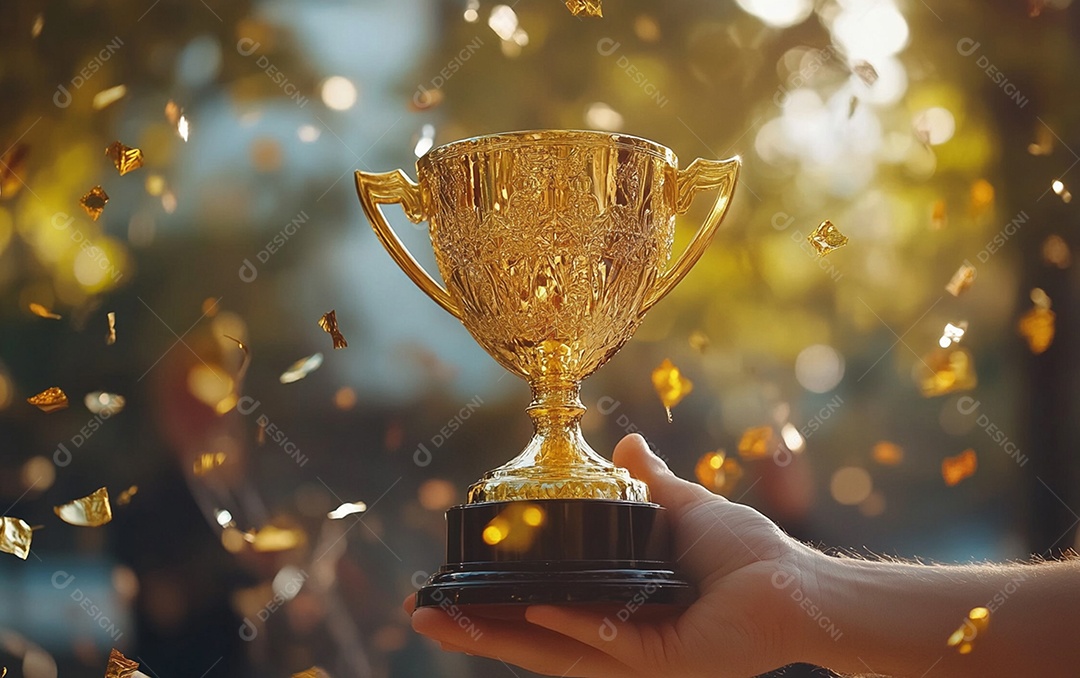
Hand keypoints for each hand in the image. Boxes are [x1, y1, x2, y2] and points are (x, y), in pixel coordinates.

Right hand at [405, 433, 815, 676]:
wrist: (796, 584)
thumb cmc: (744, 555)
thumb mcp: (682, 510)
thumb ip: (647, 485)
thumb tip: (625, 442)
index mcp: (611, 610)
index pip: (540, 611)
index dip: (493, 602)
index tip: (450, 584)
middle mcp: (614, 640)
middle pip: (531, 637)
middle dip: (474, 627)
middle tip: (421, 614)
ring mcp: (635, 657)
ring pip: (553, 651)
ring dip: (498, 635)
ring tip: (446, 621)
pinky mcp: (662, 660)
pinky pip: (606, 644)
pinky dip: (569, 625)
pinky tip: (531, 609)